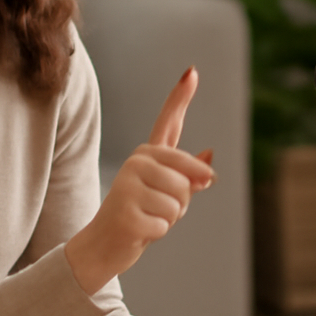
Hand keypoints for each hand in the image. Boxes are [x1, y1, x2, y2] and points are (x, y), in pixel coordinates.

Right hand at [65, 68, 215, 294]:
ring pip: (178, 203)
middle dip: (182, 203)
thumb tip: (210, 151)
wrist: (105, 245)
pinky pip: (164, 223)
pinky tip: (139, 230)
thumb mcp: (168, 195)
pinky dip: (158, 233)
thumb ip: (189, 175)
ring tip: (147, 218)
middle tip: (158, 210)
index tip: (192, 71)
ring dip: (169, 219)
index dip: (181, 97)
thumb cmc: (142, 216)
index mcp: (149, 156)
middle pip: (187, 180)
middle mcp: (137, 162)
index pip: (169, 123)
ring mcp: (127, 185)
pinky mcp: (125, 210)